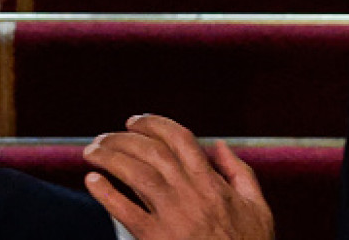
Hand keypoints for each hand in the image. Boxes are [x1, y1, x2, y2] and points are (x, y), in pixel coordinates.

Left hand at [83, 114, 274, 239]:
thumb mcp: (256, 206)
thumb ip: (240, 172)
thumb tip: (219, 145)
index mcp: (211, 182)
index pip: (179, 138)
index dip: (153, 123)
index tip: (134, 121)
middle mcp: (190, 194)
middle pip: (151, 152)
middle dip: (123, 138)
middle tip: (104, 137)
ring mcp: (172, 217)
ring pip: (135, 174)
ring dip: (109, 158)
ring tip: (91, 152)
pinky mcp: (156, 239)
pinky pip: (126, 212)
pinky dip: (106, 194)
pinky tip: (92, 181)